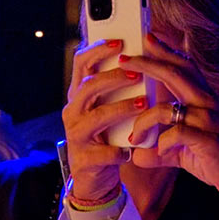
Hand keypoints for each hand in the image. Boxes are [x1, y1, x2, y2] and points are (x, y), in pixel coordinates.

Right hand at [61, 39, 142, 203]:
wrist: (95, 178)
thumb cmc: (107, 136)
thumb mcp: (109, 108)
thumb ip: (119, 87)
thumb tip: (144, 57)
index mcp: (79, 95)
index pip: (81, 63)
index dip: (98, 50)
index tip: (120, 42)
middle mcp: (74, 111)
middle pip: (88, 86)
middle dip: (114, 77)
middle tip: (137, 75)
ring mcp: (77, 135)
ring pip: (97, 116)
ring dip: (122, 108)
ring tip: (144, 104)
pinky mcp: (85, 159)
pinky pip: (103, 152)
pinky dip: (119, 150)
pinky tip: (131, 149)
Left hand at [116, 33, 218, 204]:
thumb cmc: (218, 161)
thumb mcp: (184, 153)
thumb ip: (160, 150)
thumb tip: (137, 155)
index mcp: (204, 100)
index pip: (184, 67)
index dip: (165, 51)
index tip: (147, 39)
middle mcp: (207, 104)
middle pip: (175, 74)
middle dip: (148, 63)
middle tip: (125, 59)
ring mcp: (209, 121)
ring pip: (166, 108)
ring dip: (143, 122)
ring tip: (134, 138)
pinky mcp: (209, 141)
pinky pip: (176, 134)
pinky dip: (162, 144)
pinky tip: (160, 152)